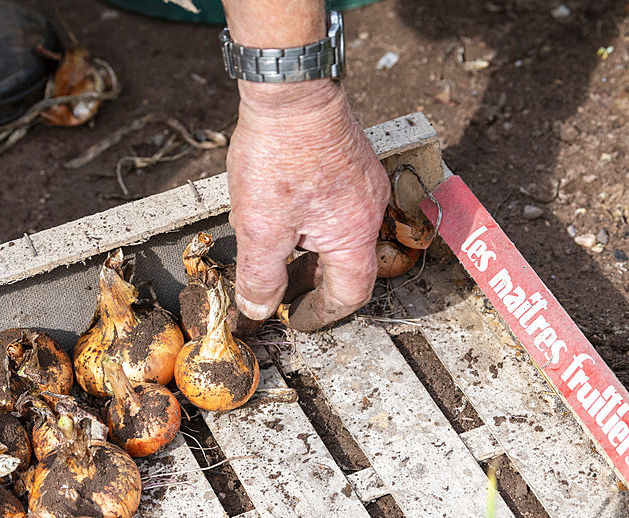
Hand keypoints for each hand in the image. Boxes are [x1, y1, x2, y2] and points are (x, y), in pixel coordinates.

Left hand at [226, 79, 390, 330]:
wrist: (290, 88)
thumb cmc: (279, 151)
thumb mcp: (259, 227)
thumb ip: (260, 275)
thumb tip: (258, 309)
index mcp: (355, 233)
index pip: (349, 294)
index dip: (320, 314)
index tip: (295, 319)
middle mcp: (370, 209)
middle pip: (347, 265)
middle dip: (310, 284)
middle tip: (278, 291)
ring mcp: (364, 183)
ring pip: (339, 235)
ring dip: (307, 252)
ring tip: (273, 252)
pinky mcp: (352, 162)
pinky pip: (336, 207)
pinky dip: (311, 223)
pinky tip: (280, 214)